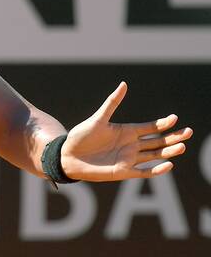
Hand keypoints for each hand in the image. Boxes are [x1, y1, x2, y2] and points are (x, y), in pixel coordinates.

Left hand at [59, 81, 192, 181]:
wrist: (67, 156)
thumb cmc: (81, 136)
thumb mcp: (98, 119)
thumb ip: (112, 103)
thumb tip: (124, 84)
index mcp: (127, 131)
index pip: (151, 127)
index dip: (163, 123)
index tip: (175, 118)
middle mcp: (131, 145)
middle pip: (158, 141)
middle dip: (173, 137)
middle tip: (189, 132)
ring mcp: (129, 158)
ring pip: (155, 155)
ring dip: (168, 152)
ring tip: (182, 147)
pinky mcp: (123, 172)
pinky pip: (144, 172)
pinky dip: (156, 170)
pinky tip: (168, 165)